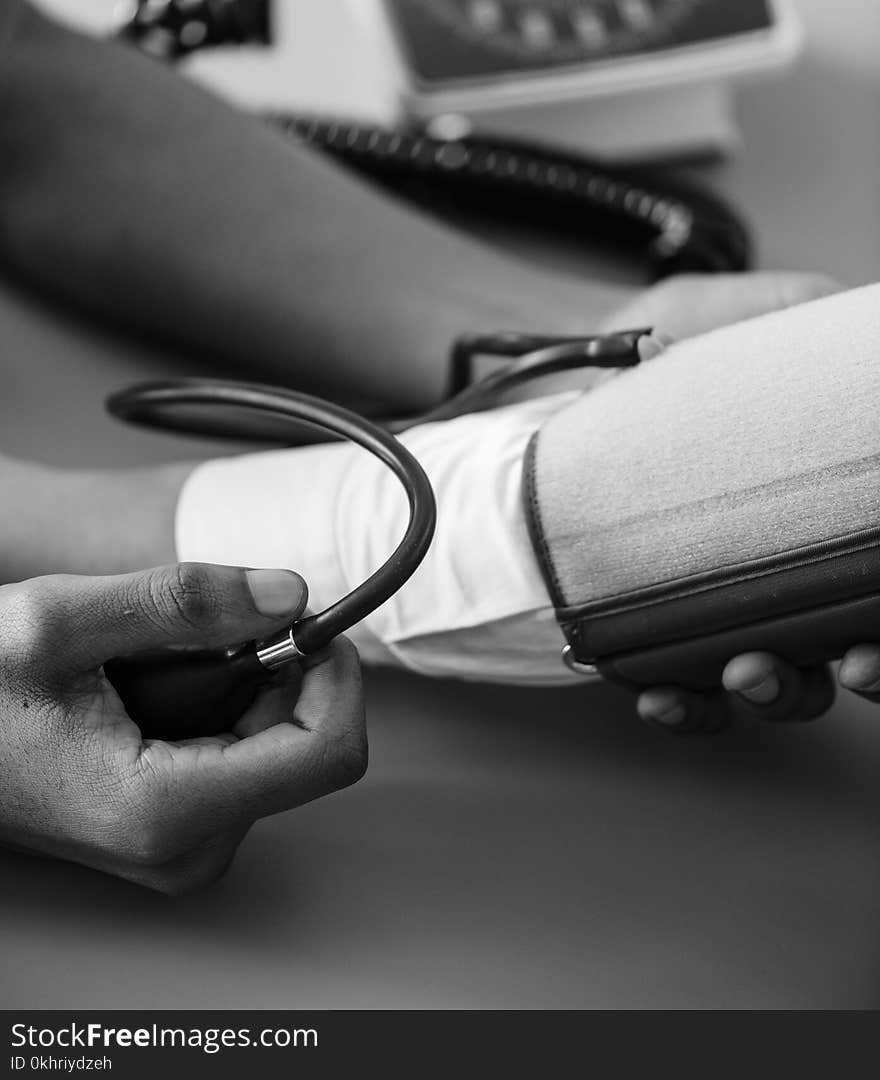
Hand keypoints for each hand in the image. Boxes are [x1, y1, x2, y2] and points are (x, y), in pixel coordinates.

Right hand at [0, 563, 365, 891]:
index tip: (306, 624)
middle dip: (274, 673)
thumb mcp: (61, 621)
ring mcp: (185, 847)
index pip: (327, 753)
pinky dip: (221, 708)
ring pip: (278, 748)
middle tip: (202, 635)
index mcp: (167, 810)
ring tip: (157, 668)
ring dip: (240, 686)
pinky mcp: (180, 832)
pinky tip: (158, 694)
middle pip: (306, 745)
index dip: (334, 676)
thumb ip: (185, 601)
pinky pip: (244, 760)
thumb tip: (288, 594)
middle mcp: (188, 847)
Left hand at [619, 272, 877, 730]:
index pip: (870, 554)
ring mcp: (712, 605)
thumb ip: (779, 313)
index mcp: (803, 494)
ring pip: (782, 681)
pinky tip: (663, 695)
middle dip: (868, 663)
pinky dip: (688, 708)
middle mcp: (770, 558)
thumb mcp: (693, 318)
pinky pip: (687, 696)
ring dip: (782, 690)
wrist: (509, 416)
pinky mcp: (650, 640)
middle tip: (856, 662)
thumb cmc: (605, 368)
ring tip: (747, 670)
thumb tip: (851, 313)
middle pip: (854, 637)